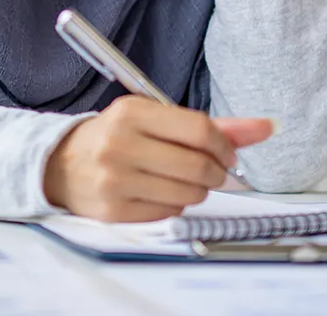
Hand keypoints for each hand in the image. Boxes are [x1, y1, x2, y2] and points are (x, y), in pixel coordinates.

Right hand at [42, 96, 275, 221]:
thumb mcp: (154, 119)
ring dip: (196, 190)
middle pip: (197, 165)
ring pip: (188, 194)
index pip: (198, 129)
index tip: (228, 153)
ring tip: (179, 180)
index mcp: (131, 112)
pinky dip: (174, 205)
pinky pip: (169, 212)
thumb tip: (265, 127)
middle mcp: (120, 144)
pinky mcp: (114, 210)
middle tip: (212, 171)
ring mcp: (115, 179)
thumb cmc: (116, 138)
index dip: (224, 145)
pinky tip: (158, 193)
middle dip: (216, 172)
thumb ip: (210, 124)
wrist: (60, 164)